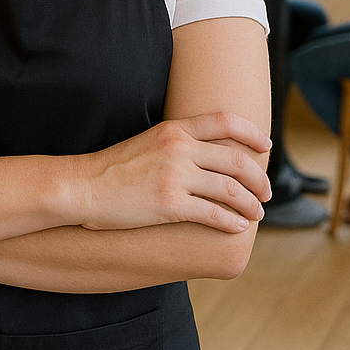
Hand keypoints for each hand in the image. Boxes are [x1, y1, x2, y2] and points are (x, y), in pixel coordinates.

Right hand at [75, 112, 271, 234]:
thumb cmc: (114, 167)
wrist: (83, 186)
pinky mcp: (170, 205)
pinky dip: (231, 222)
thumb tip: (208, 156)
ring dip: (251, 205)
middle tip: (266, 192)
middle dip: (259, 179)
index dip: (252, 133)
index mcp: (173, 129)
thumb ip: (178, 143)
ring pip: (231, 190)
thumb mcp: (148, 141)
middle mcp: (178, 149)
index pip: (225, 121)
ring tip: (256, 214)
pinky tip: (236, 227)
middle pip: (236, 161)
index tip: (264, 145)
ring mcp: (174, 177)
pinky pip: (214, 214)